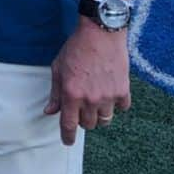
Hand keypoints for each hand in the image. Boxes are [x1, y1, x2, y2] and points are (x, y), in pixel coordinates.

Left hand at [45, 20, 130, 145]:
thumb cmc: (76, 48)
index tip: (67, 142)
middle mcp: (90, 99)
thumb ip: (55, 93)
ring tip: (96, 101)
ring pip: (105, 119)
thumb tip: (49, 111)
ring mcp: (108, 96)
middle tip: (82, 106)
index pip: (69, 125)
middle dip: (83, 119)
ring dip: (99, 114)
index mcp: (72, 94)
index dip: (67, 137)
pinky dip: (116, 104)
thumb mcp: (58, 68)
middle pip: (88, 124)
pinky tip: (111, 92)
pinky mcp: (123, 90)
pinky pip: (121, 108)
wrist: (101, 32)